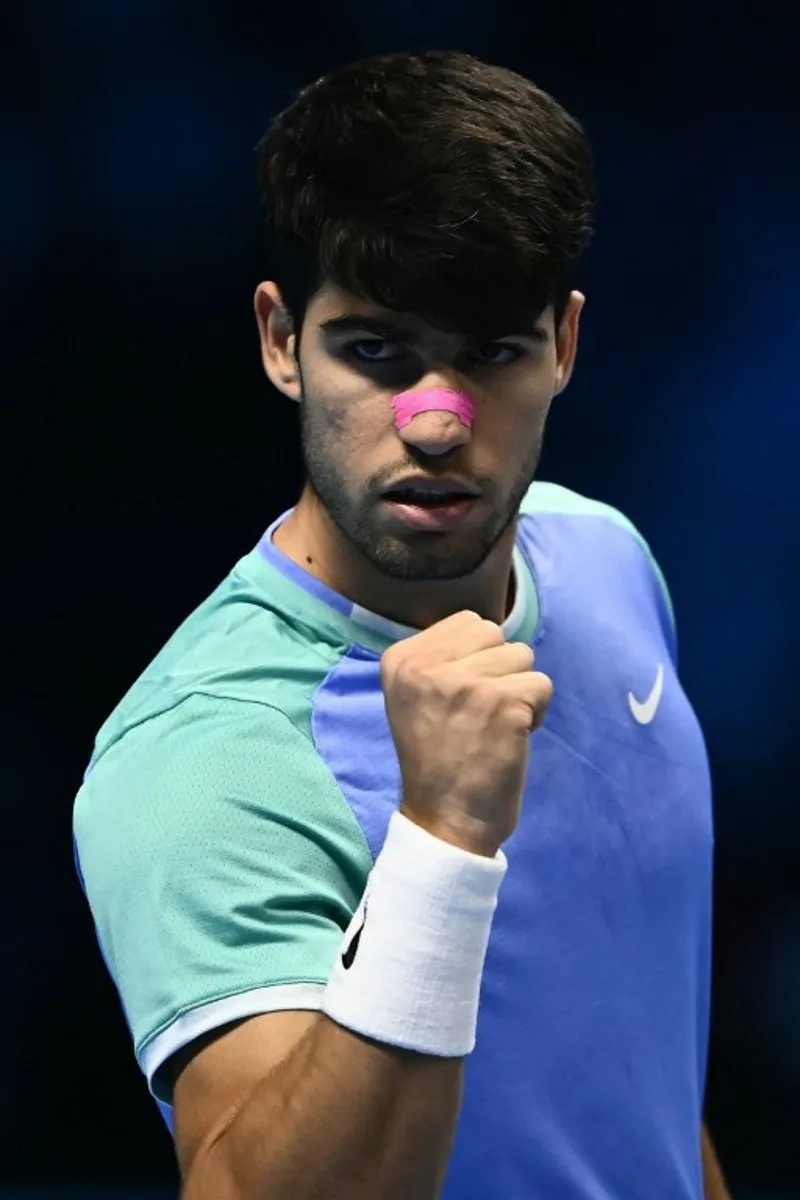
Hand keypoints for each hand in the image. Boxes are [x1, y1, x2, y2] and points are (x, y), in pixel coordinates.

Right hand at [380, 610, 552, 856]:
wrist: (444, 820)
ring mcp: (465, 683)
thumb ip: (440, 659)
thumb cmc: (437, 759)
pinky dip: (536, 713)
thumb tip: (489, 630)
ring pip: (523, 655)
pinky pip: (542, 685)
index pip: (467, 622)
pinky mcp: (502, 703)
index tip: (461, 700)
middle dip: (500, 670)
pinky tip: (512, 738)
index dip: (477, 658)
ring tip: (495, 725)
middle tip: (481, 713)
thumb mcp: (415, 698)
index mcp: (400, 660)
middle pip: (495, 634)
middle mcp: (426, 666)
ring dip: (519, 690)